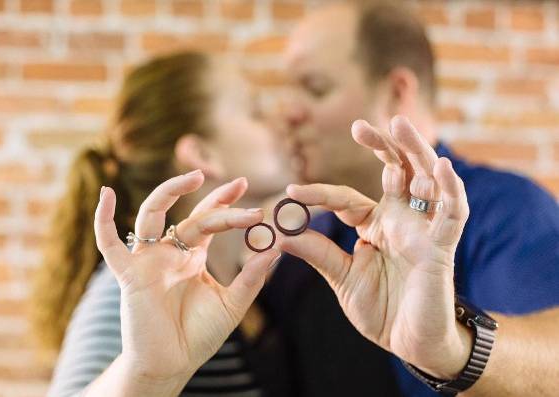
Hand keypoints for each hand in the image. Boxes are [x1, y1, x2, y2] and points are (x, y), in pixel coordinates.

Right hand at [94, 171, 279, 389]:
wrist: (172, 364)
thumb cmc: (198, 335)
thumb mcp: (232, 304)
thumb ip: (252, 277)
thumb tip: (275, 247)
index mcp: (192, 257)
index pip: (207, 219)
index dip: (223, 201)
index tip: (244, 184)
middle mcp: (170, 253)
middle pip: (192, 217)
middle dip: (216, 201)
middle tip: (242, 187)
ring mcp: (148, 260)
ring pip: (152, 215)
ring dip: (169, 192)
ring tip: (193, 177)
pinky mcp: (130, 274)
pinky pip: (110, 245)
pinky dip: (103, 220)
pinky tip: (105, 195)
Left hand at [280, 116, 471, 378]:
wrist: (410, 343)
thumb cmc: (381, 308)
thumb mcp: (342, 277)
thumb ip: (316, 252)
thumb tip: (279, 232)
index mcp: (376, 226)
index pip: (346, 199)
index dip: (319, 194)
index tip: (290, 193)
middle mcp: (401, 220)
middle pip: (396, 170)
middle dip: (382, 146)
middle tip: (359, 126)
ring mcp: (423, 230)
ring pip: (426, 179)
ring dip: (415, 151)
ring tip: (399, 125)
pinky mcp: (442, 248)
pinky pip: (452, 213)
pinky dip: (450, 190)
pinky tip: (442, 168)